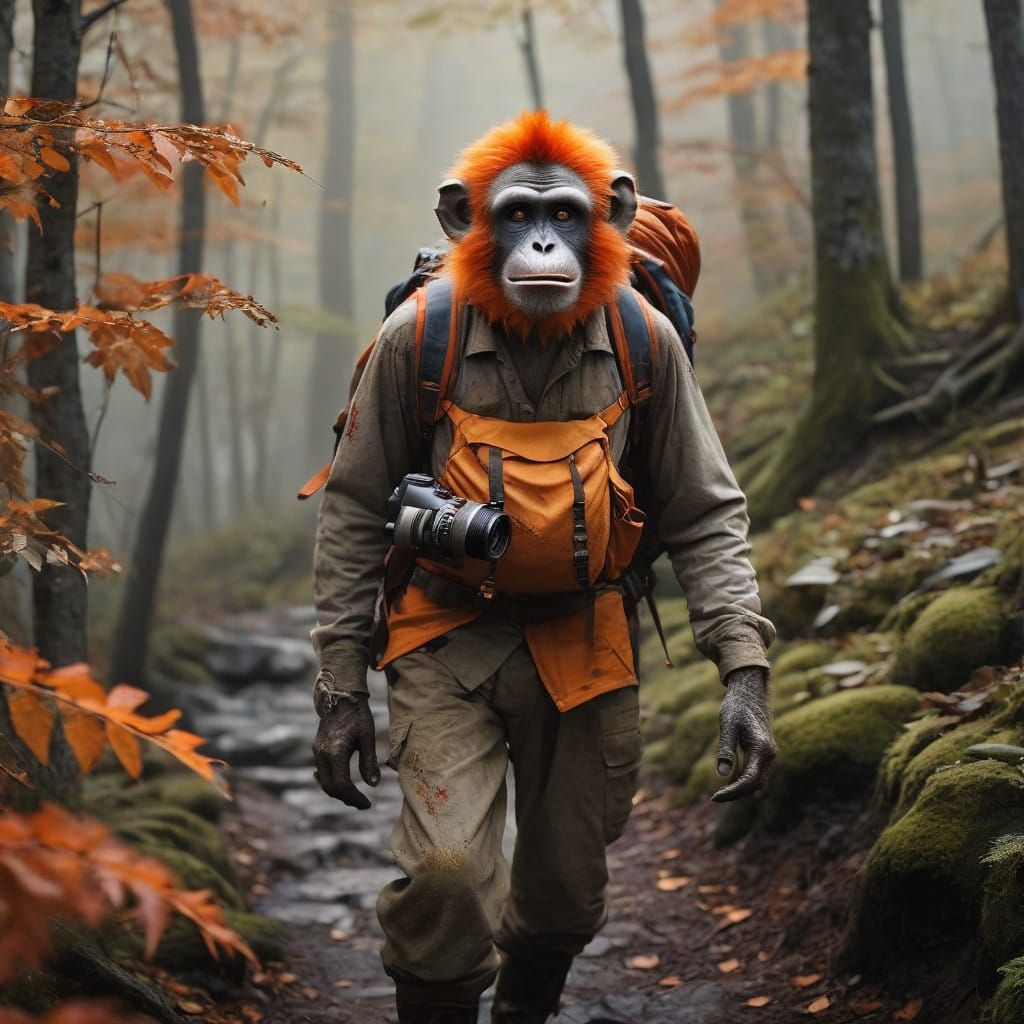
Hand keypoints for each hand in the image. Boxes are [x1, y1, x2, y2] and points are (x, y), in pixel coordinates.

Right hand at [312, 691, 379, 809]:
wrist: (339, 696)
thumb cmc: (357, 714)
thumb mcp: (367, 736)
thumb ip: (369, 761)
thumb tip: (373, 785)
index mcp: (335, 751)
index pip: (342, 785)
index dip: (354, 798)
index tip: (367, 804)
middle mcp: (322, 754)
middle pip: (330, 787)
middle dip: (347, 798)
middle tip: (363, 803)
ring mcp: (317, 752)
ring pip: (324, 782)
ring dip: (339, 792)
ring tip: (356, 797)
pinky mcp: (317, 750)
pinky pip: (322, 774)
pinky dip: (332, 783)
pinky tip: (344, 785)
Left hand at [712, 666, 775, 802]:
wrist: (750, 690)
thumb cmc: (737, 705)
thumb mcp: (727, 724)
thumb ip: (726, 748)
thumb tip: (722, 773)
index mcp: (762, 749)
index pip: (750, 780)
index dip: (733, 792)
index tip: (715, 797)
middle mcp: (769, 753)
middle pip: (756, 784)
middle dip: (736, 793)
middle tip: (715, 797)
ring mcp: (768, 753)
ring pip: (757, 780)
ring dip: (740, 789)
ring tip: (719, 793)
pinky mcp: (763, 751)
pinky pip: (756, 772)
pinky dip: (743, 780)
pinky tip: (727, 781)